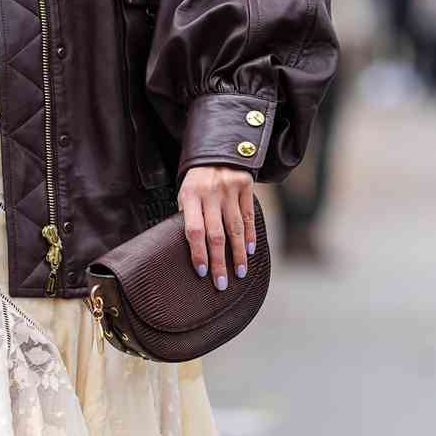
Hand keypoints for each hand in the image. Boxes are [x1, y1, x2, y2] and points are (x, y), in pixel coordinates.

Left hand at [178, 164, 255, 286]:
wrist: (216, 152)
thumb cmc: (196, 182)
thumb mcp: (185, 194)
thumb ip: (188, 217)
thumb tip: (193, 250)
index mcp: (190, 195)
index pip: (194, 230)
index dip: (198, 253)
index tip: (202, 272)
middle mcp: (210, 192)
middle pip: (216, 234)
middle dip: (219, 262)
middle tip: (221, 284)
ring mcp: (229, 189)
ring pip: (235, 228)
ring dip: (237, 254)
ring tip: (239, 273)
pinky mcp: (245, 186)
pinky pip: (248, 216)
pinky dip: (250, 236)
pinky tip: (249, 251)